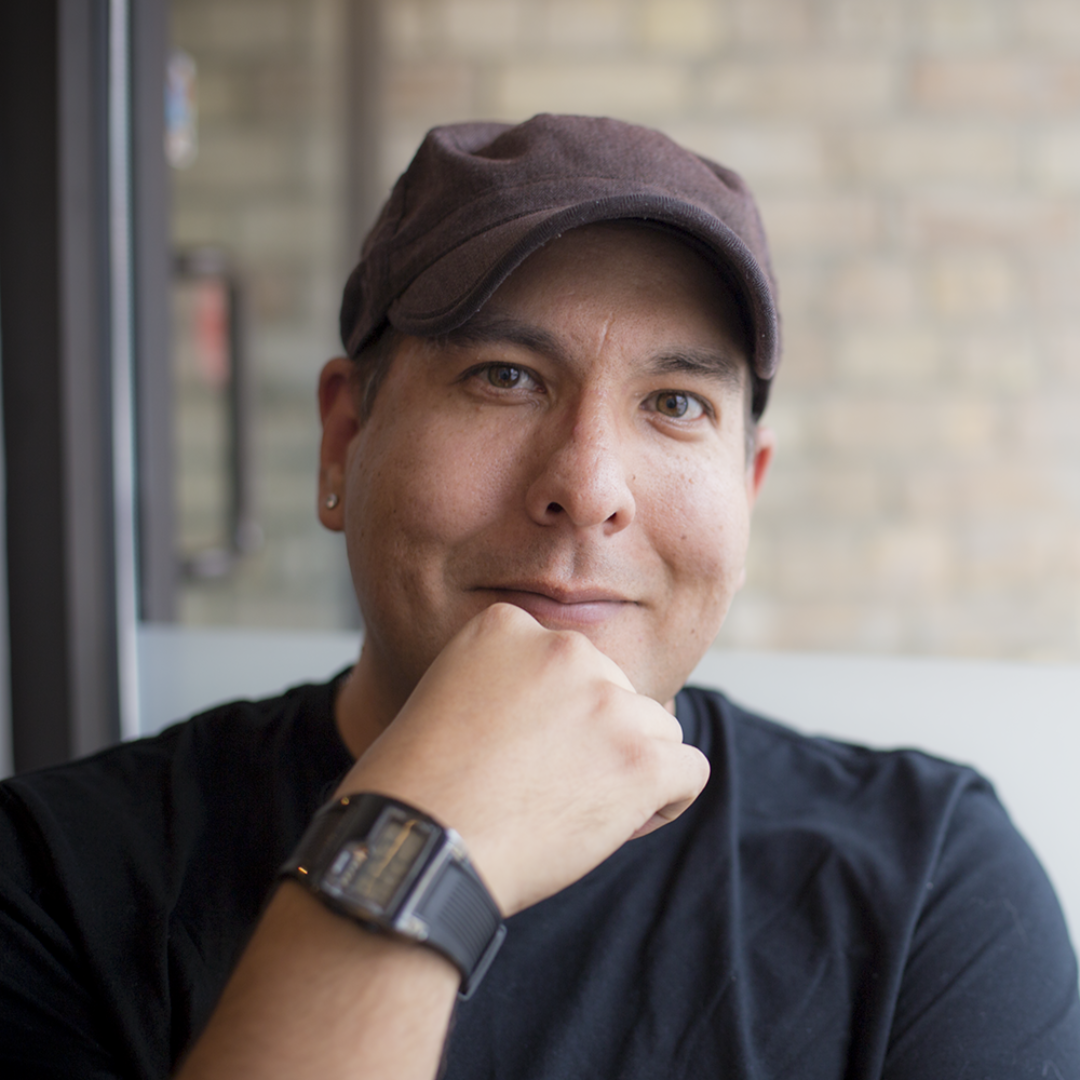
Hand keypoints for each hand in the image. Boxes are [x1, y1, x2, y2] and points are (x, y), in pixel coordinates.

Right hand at [335, 602, 710, 914]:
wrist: (418, 845)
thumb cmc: (419, 790)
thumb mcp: (450, 696)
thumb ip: (510, 681)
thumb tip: (571, 709)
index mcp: (510, 627)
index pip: (572, 664)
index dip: (560, 712)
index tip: (525, 750)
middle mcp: (564, 650)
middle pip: (617, 691)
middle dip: (598, 738)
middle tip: (548, 787)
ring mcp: (607, 703)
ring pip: (657, 729)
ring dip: (629, 768)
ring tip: (575, 808)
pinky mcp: (640, 759)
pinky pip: (689, 770)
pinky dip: (665, 800)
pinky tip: (622, 821)